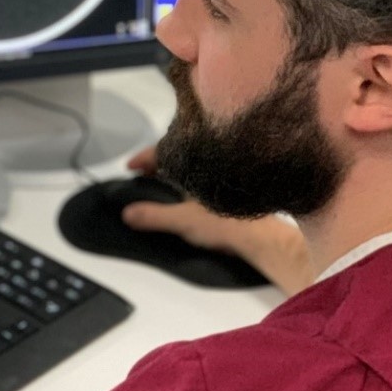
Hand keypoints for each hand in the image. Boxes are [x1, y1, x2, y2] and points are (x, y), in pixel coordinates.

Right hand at [120, 146, 312, 294]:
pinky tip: (190, 195)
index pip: (165, 152)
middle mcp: (213, 164)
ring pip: (197, 166)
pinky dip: (194, 182)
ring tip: (161, 182)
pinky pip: (208, 178)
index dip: (144, 157)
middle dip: (160, 161)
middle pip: (181, 155)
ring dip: (178, 171)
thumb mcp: (182, 220)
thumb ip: (153, 215)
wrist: (264, 239)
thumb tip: (127, 213)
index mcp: (197, 164)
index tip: (130, 166)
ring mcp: (226, 176)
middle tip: (143, 172)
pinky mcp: (235, 190)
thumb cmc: (228, 224)